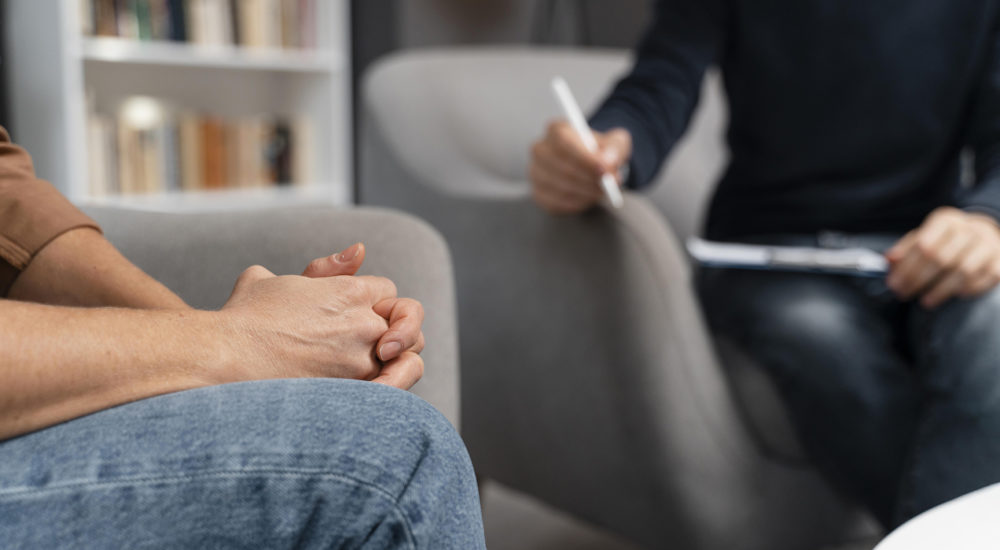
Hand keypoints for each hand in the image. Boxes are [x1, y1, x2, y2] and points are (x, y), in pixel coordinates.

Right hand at [218, 262, 422, 389]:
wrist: (223, 359)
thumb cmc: (242, 318)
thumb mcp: (272, 278)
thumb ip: (321, 268)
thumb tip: (358, 251)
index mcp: (349, 291)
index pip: (386, 290)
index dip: (375, 301)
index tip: (359, 314)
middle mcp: (362, 323)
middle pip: (406, 320)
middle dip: (396, 327)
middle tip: (381, 341)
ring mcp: (361, 359)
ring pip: (409, 355)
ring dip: (400, 357)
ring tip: (381, 362)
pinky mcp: (354, 391)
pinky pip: (397, 387)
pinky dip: (398, 383)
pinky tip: (384, 384)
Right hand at [529, 120, 630, 214]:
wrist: (592, 166)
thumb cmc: (601, 152)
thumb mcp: (615, 143)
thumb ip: (615, 148)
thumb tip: (608, 161)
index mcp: (556, 130)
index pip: (564, 142)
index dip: (584, 158)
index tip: (605, 170)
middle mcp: (540, 150)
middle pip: (561, 167)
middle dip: (588, 179)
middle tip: (610, 185)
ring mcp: (536, 173)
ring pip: (560, 187)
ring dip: (585, 192)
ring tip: (603, 191)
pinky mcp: (538, 194)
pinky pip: (556, 203)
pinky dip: (577, 203)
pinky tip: (589, 198)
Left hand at [886, 207, 999, 307]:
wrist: (984, 235)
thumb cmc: (947, 240)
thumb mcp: (925, 237)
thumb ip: (906, 248)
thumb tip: (889, 259)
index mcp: (946, 220)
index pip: (923, 244)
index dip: (906, 267)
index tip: (893, 284)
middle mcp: (970, 229)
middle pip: (940, 258)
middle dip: (917, 280)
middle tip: (904, 294)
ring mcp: (989, 244)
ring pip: (962, 271)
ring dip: (940, 290)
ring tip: (925, 301)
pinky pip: (984, 278)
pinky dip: (967, 290)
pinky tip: (954, 296)